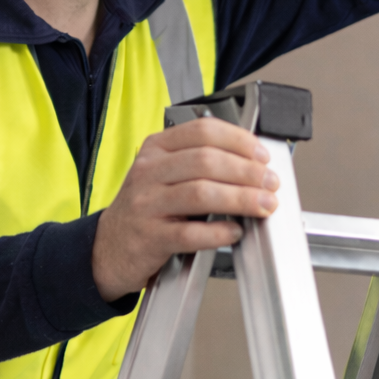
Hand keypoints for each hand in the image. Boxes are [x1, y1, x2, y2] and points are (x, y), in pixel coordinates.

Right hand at [91, 118, 278, 301]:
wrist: (108, 247)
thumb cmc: (145, 208)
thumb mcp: (162, 173)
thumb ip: (198, 162)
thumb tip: (252, 162)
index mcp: (156, 149)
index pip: (202, 131)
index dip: (238, 141)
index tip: (261, 155)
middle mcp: (149, 172)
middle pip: (206, 161)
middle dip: (247, 171)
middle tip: (270, 183)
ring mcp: (147, 205)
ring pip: (201, 193)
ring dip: (240, 199)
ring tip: (262, 205)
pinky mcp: (150, 238)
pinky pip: (190, 233)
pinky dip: (218, 232)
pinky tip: (234, 232)